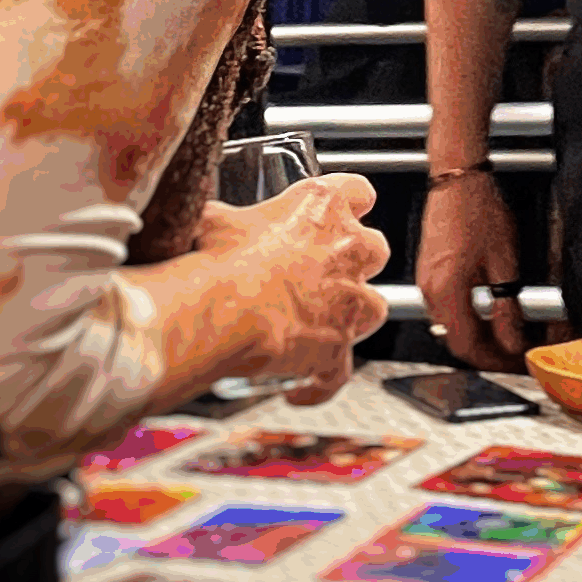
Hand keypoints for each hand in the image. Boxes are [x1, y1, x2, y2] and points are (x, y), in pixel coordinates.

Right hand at [204, 174, 390, 406]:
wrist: (221, 309)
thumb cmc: (217, 258)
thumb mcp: (216, 219)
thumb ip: (222, 218)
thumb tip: (206, 220)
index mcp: (321, 206)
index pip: (356, 191)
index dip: (349, 202)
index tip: (341, 209)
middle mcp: (346, 250)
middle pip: (374, 248)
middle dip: (355, 259)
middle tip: (322, 269)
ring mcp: (348, 300)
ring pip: (375, 305)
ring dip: (352, 313)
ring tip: (320, 323)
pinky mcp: (338, 348)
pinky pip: (338, 372)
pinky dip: (322, 382)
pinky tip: (300, 389)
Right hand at [415, 169, 527, 370]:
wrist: (457, 179)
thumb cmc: (478, 210)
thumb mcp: (504, 262)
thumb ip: (507, 307)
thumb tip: (513, 341)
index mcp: (447, 291)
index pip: (468, 347)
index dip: (494, 362)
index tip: (517, 364)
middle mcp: (430, 292)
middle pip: (458, 341)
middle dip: (488, 354)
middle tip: (517, 355)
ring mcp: (426, 283)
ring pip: (452, 327)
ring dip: (479, 338)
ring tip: (509, 338)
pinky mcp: (429, 274)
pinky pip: (447, 310)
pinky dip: (469, 320)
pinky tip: (490, 315)